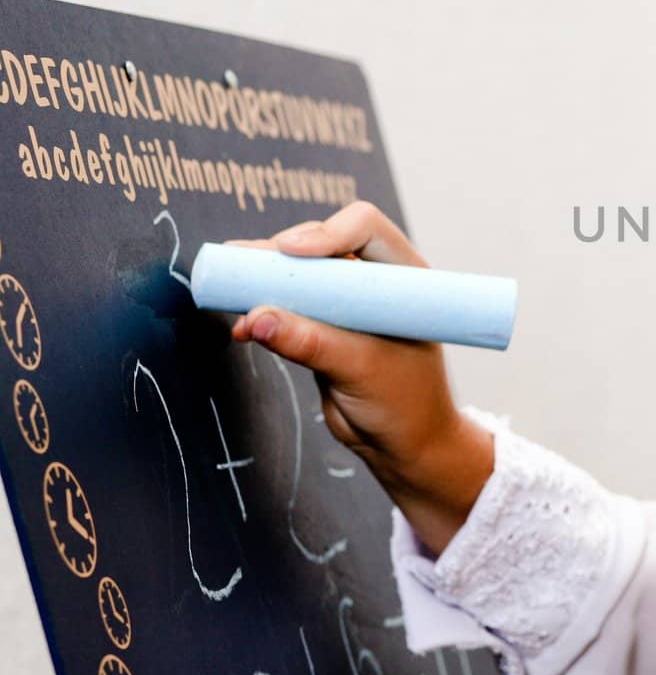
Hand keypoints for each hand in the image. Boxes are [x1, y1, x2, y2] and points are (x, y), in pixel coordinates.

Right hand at [225, 201, 493, 554]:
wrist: (402, 446)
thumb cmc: (405, 404)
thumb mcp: (362, 368)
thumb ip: (312, 342)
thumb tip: (257, 317)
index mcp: (404, 276)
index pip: (364, 228)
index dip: (325, 231)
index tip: (291, 251)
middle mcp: (374, 281)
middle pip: (321, 243)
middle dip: (282, 253)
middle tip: (243, 265)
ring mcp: (344, 303)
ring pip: (297, 274)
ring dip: (263, 280)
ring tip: (230, 291)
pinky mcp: (319, 327)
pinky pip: (284, 307)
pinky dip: (260, 312)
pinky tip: (243, 328)